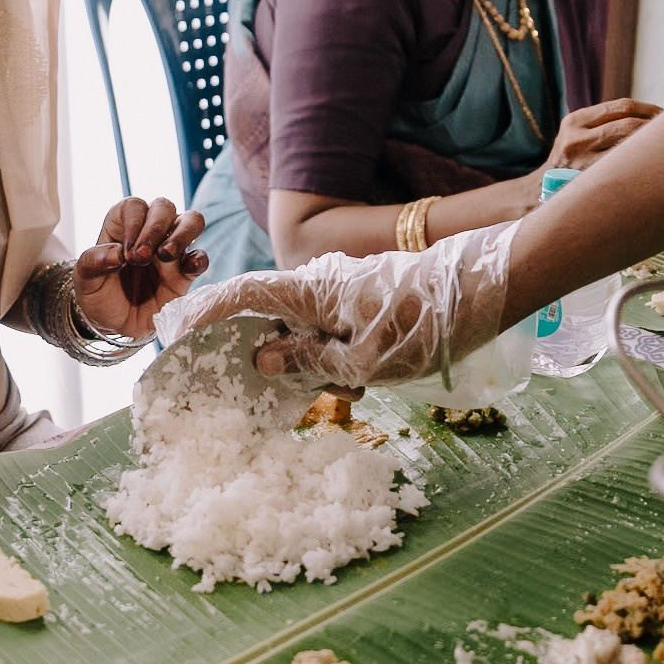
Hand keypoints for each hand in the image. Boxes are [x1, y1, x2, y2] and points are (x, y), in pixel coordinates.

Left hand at [74, 198, 208, 338]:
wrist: (113, 326)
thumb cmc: (98, 294)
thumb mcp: (84, 280)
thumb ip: (94, 262)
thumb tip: (116, 253)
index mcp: (122, 226)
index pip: (134, 206)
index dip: (133, 223)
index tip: (125, 253)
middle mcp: (149, 232)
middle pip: (164, 207)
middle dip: (155, 227)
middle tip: (141, 257)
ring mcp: (170, 250)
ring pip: (191, 222)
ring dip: (182, 233)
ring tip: (166, 255)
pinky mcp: (185, 273)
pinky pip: (200, 257)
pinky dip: (199, 258)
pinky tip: (189, 268)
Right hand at [153, 222, 516, 387]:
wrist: (488, 288)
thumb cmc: (426, 325)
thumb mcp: (365, 360)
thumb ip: (308, 361)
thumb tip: (259, 359)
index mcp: (310, 289)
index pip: (242, 294)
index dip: (206, 312)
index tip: (175, 332)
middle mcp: (319, 281)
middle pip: (262, 306)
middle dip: (236, 336)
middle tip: (209, 368)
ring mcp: (342, 288)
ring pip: (294, 318)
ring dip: (281, 348)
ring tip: (275, 382)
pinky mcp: (363, 298)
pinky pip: (320, 322)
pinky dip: (310, 347)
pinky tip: (322, 376)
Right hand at [545, 98, 658, 172]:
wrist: (543, 191)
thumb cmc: (572, 160)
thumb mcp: (577, 134)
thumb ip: (604, 122)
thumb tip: (652, 114)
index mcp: (574, 120)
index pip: (620, 107)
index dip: (647, 109)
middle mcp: (575, 139)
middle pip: (627, 124)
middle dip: (654, 125)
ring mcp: (581, 163)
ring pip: (628, 146)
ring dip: (651, 144)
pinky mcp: (589, 182)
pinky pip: (623, 168)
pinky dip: (641, 163)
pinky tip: (653, 165)